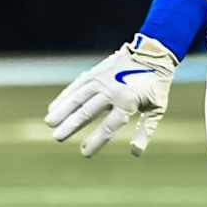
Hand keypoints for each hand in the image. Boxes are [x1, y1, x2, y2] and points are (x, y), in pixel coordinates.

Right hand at [46, 35, 178, 156]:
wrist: (152, 52)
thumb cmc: (156, 85)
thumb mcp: (157, 108)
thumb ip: (145, 129)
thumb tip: (135, 152)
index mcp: (128, 102)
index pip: (109, 126)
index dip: (96, 141)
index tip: (85, 153)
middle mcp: (112, 91)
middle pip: (88, 111)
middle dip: (71, 126)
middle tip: (57, 138)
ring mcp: (102, 80)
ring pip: (78, 97)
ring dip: (63, 110)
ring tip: (49, 122)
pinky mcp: (96, 72)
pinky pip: (77, 86)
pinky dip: (65, 96)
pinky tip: (54, 106)